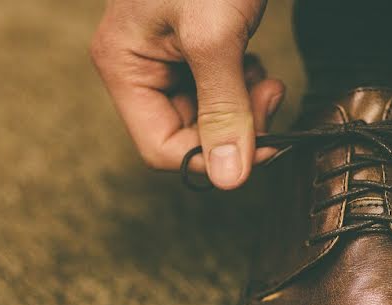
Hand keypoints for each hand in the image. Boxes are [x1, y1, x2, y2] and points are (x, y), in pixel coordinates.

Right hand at [91, 0, 284, 189]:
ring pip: (207, 117)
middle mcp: (141, 67)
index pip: (160, 148)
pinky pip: (220, 92)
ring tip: (261, 74)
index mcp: (123, 64)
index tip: (259, 146)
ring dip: (243, 108)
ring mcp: (169, 58)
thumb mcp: (216, 36)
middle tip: (267, 99)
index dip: (210, 157)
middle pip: (186, 135)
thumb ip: (223, 109)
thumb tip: (229, 179)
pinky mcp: (198, 49)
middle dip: (233, 127)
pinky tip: (255, 62)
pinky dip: (245, 88)